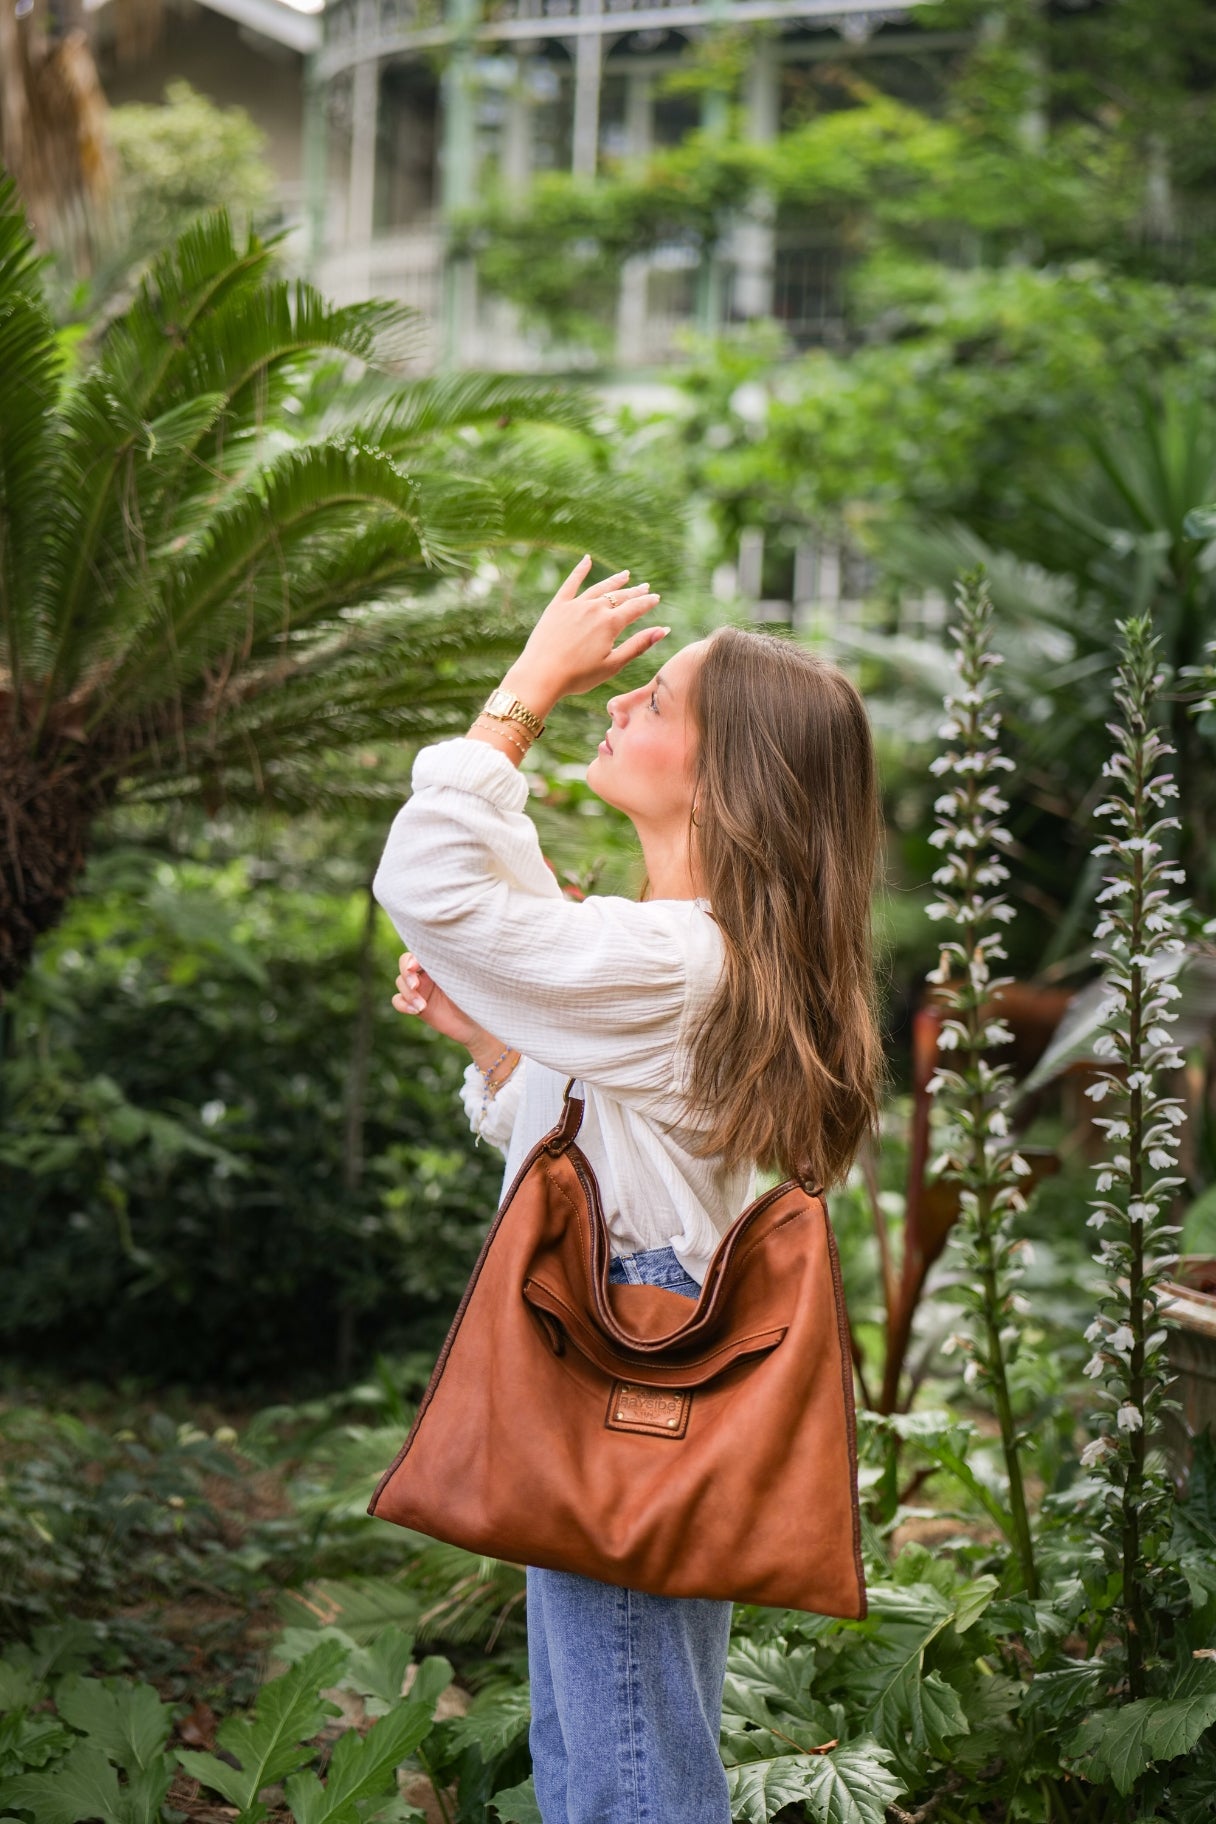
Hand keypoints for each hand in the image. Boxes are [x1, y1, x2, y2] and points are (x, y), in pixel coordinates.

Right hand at [393, 952, 478, 1046]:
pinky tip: (416, 1010)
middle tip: (415, 986)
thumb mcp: (467, 979)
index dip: (411, 959)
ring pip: (400, 983)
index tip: (414, 967)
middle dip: (406, 975)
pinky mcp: (416, 1005)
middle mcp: (427, 973)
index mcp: (438, 962)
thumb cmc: (477, 996)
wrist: (477, 1023)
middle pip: (404, 966)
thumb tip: (450, 951)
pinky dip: (403, 1005)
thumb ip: (454, 967)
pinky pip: (398, 1001)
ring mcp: (420, 989)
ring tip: (422, 1006)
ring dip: (408, 993)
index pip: (419, 953)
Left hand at [505, 556, 665, 708]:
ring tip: (625, 575)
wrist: (541, 675)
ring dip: (614, 581)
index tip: (656, 598)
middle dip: (634, 592)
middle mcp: (594, 609)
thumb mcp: (613, 664)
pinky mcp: (557, 606)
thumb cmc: (578, 676)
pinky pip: (570, 583)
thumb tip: (663, 630)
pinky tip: (586, 560)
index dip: (648, 603)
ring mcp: (574, 605)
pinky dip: (579, 570)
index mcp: (610, 624)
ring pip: (599, 588)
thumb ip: (639, 645)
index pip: (635, 608)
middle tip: (645, 587)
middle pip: (619, 596)